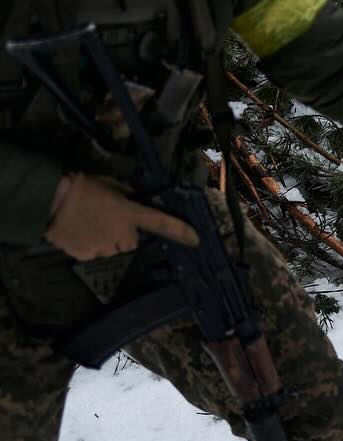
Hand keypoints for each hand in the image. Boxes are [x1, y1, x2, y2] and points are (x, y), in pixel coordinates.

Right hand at [44, 174, 198, 260]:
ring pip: (113, 247)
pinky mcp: (87, 255)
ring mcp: (104, 247)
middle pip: (132, 240)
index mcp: (130, 213)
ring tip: (89, 223)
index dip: (180, 231)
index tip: (195, 239)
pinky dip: (90, 244)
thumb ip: (127, 196)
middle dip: (124, 232)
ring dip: (107, 239)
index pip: (161, 223)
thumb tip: (133, 200)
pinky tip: (79, 231)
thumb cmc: (81, 188)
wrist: (49, 201)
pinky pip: (95, 251)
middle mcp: (121, 234)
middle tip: (107, 218)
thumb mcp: (111, 185)